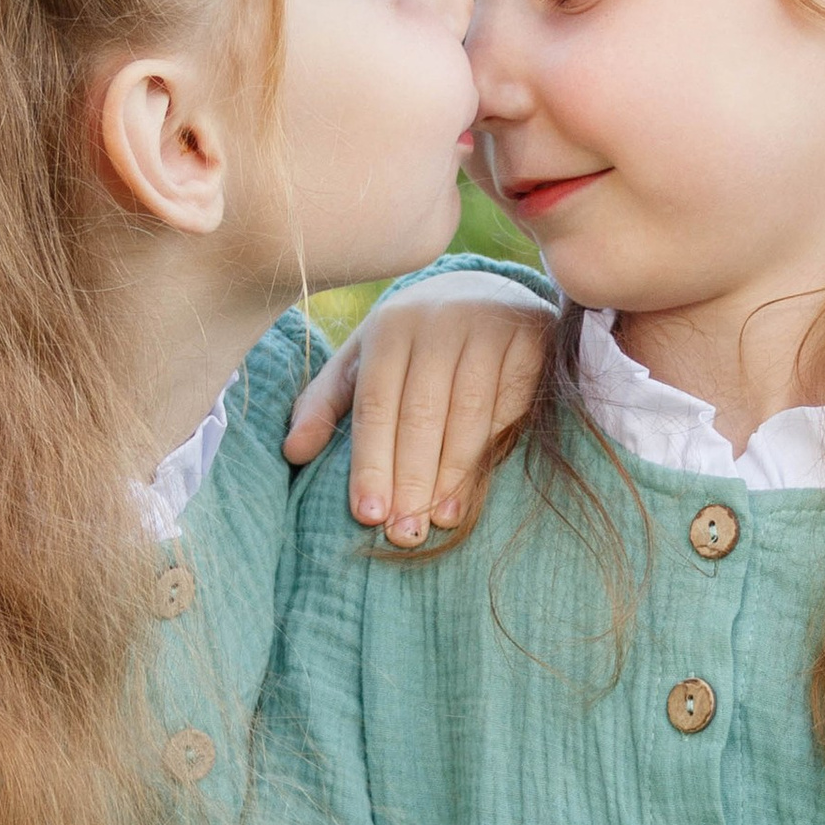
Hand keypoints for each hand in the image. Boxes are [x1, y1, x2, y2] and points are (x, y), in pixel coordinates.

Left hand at [283, 271, 552, 547]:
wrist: (485, 291)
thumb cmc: (412, 343)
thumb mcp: (362, 361)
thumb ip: (326, 404)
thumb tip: (292, 452)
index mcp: (388, 328)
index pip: (375, 405)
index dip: (371, 462)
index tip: (368, 515)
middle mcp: (437, 322)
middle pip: (421, 414)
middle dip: (411, 479)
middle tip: (404, 533)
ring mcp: (489, 328)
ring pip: (468, 414)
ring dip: (453, 474)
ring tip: (437, 521)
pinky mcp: (532, 340)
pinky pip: (511, 406)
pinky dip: (494, 450)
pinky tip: (478, 489)